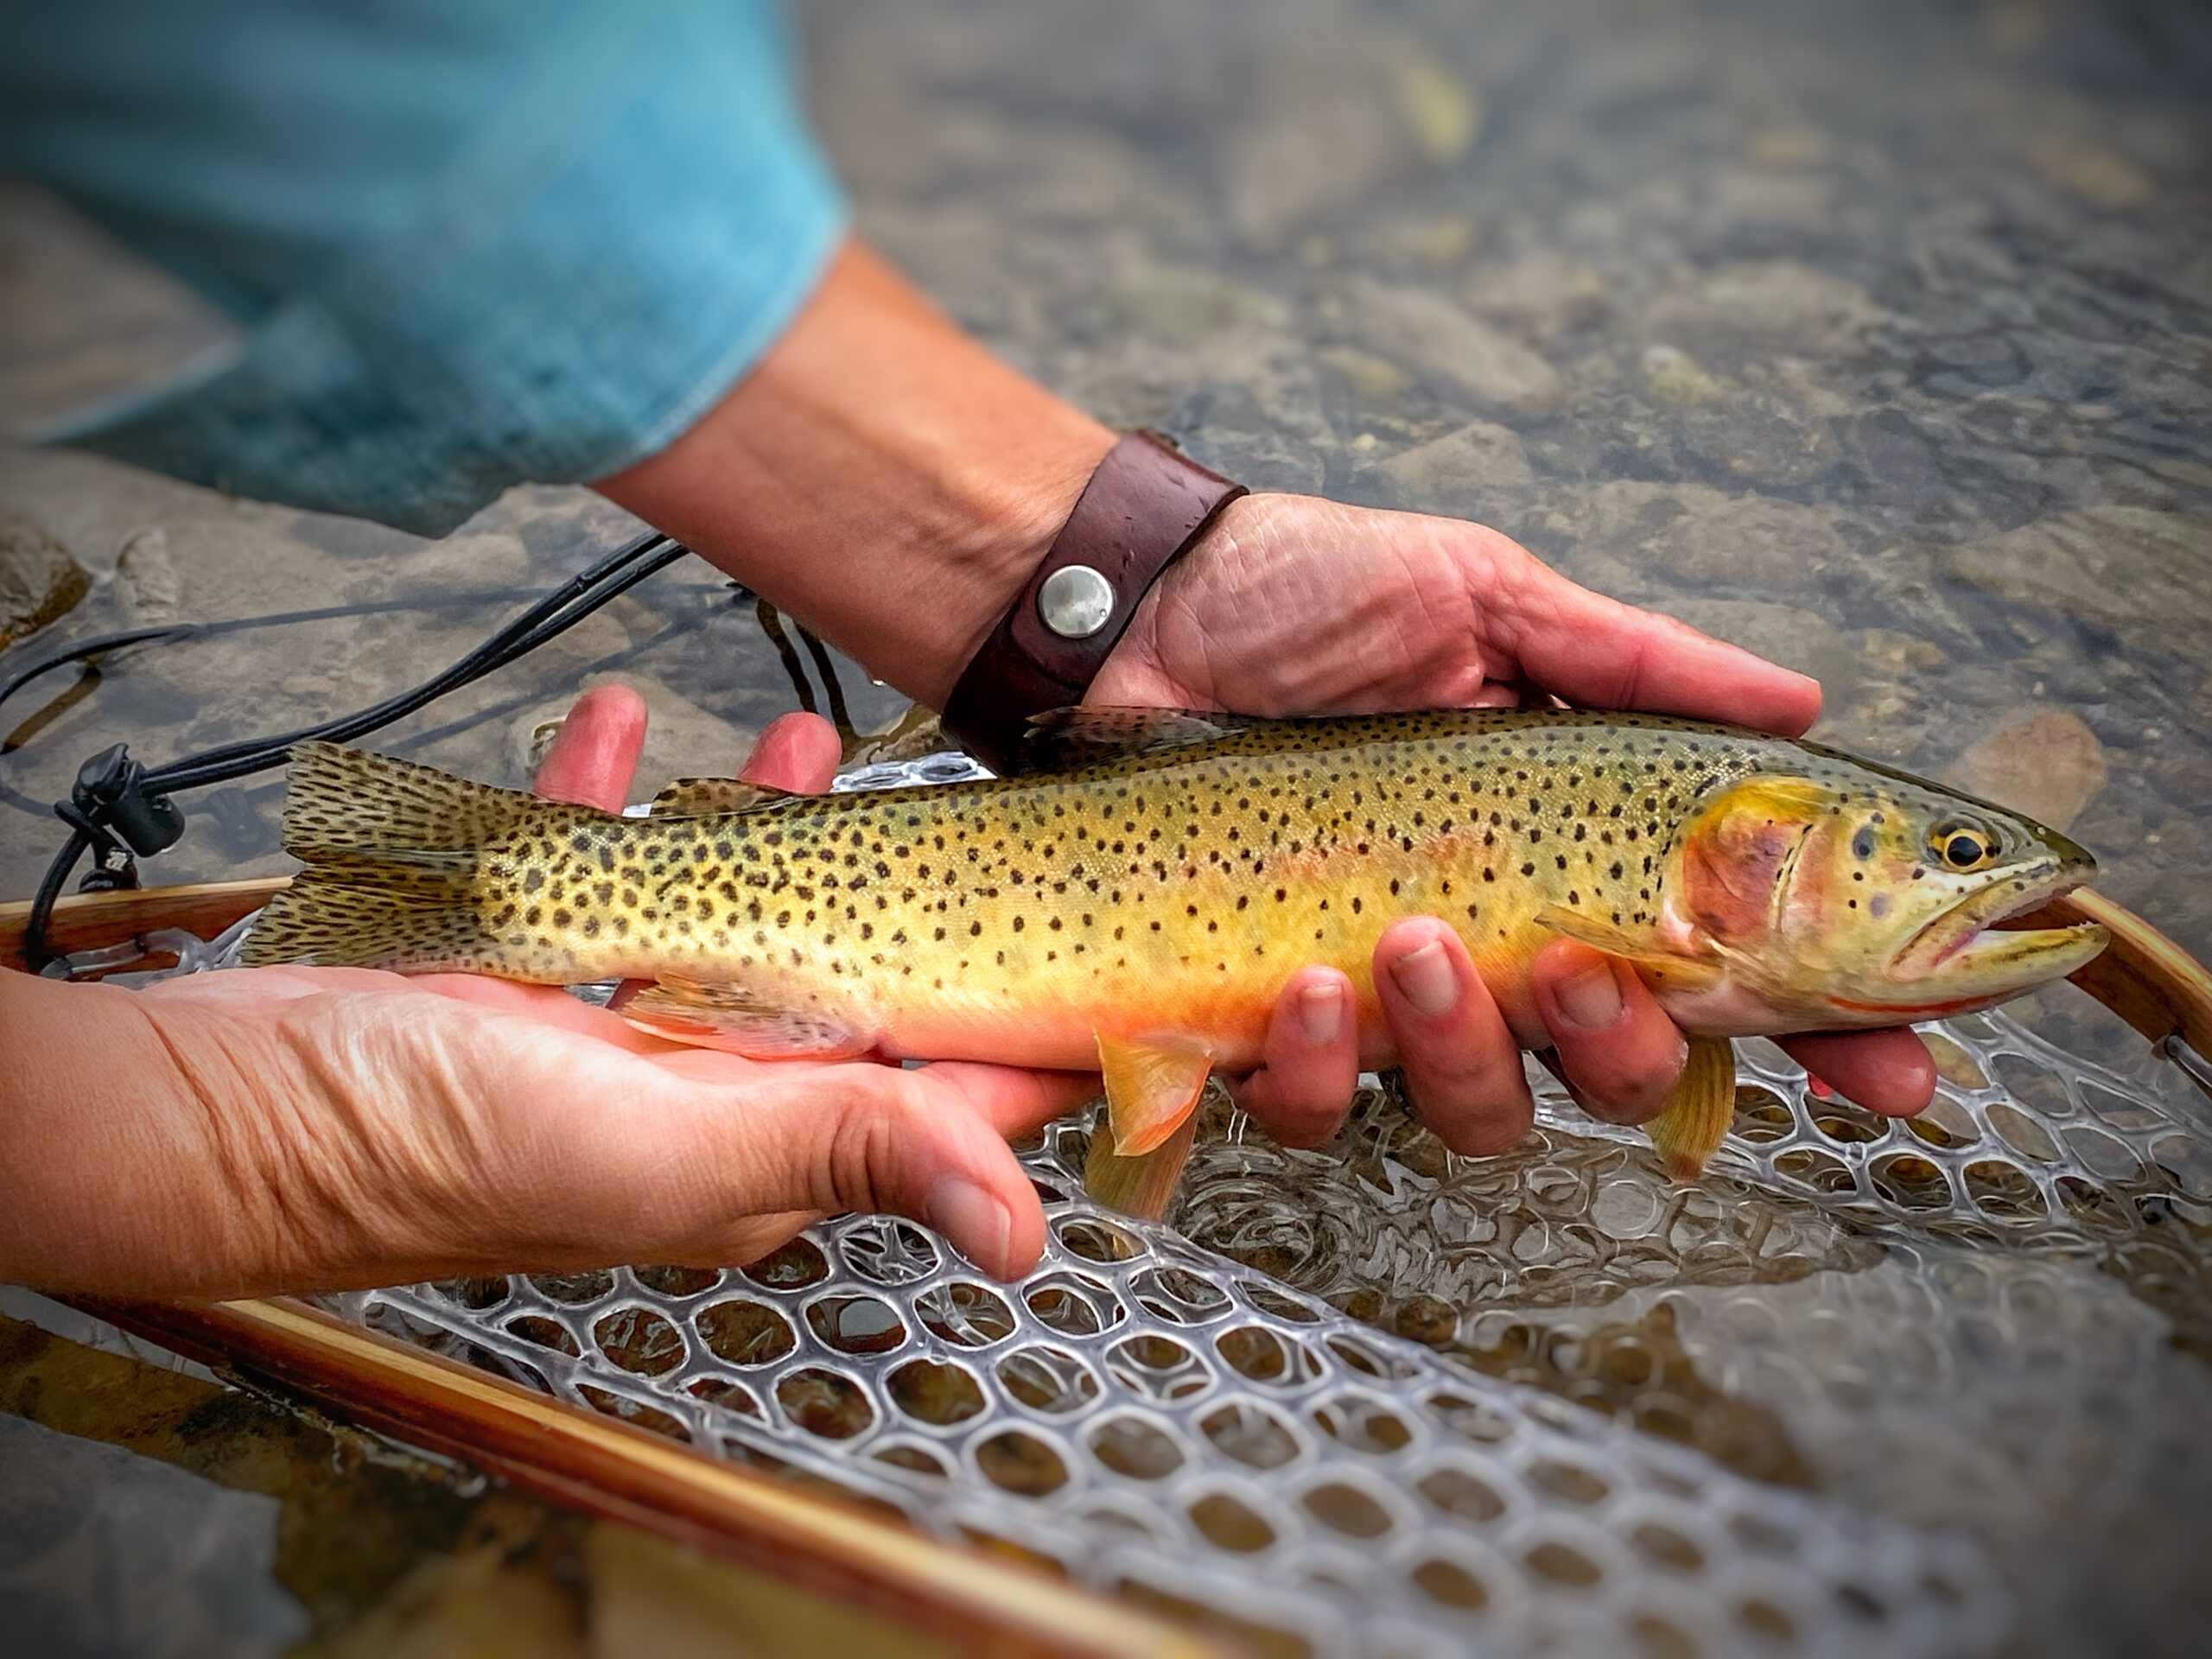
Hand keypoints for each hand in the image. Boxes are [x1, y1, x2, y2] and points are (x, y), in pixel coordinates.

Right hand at [94, 687, 1086, 1297]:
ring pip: (716, 909)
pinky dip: (611, 790)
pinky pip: (587, 859)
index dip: (1008, 1031)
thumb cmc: (432, 1146)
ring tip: (802, 741)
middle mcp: (693, 1090)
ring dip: (760, 823)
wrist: (227, 1103)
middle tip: (949, 811)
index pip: (924, 1094)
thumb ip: (843, 1150)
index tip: (1089, 955)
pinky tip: (622, 727)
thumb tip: (1020, 1232)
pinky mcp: (520, 961)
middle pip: (830, 983)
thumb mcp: (667, 1146)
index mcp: (755, 1146)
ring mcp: (604, 1021)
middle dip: (894, 897)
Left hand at [1093, 493, 1936, 1149]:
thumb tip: (1805, 704)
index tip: (1894, 1077)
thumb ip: (1636, 664)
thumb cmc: (1312, 592)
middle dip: (1623, 1052)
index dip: (1820, 1038)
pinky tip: (1304, 981)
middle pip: (1616, 1077)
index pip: (1727, 971)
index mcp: (1572, 855)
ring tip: (1415, 942)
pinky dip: (1318, 1067)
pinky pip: (1313, 1104)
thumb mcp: (1488, 596)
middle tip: (1580, 968)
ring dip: (1465, 1051)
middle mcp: (1495, 943)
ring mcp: (1380, 995)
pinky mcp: (1261, 1018)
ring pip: (1477, 1111)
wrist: (1138, 604)